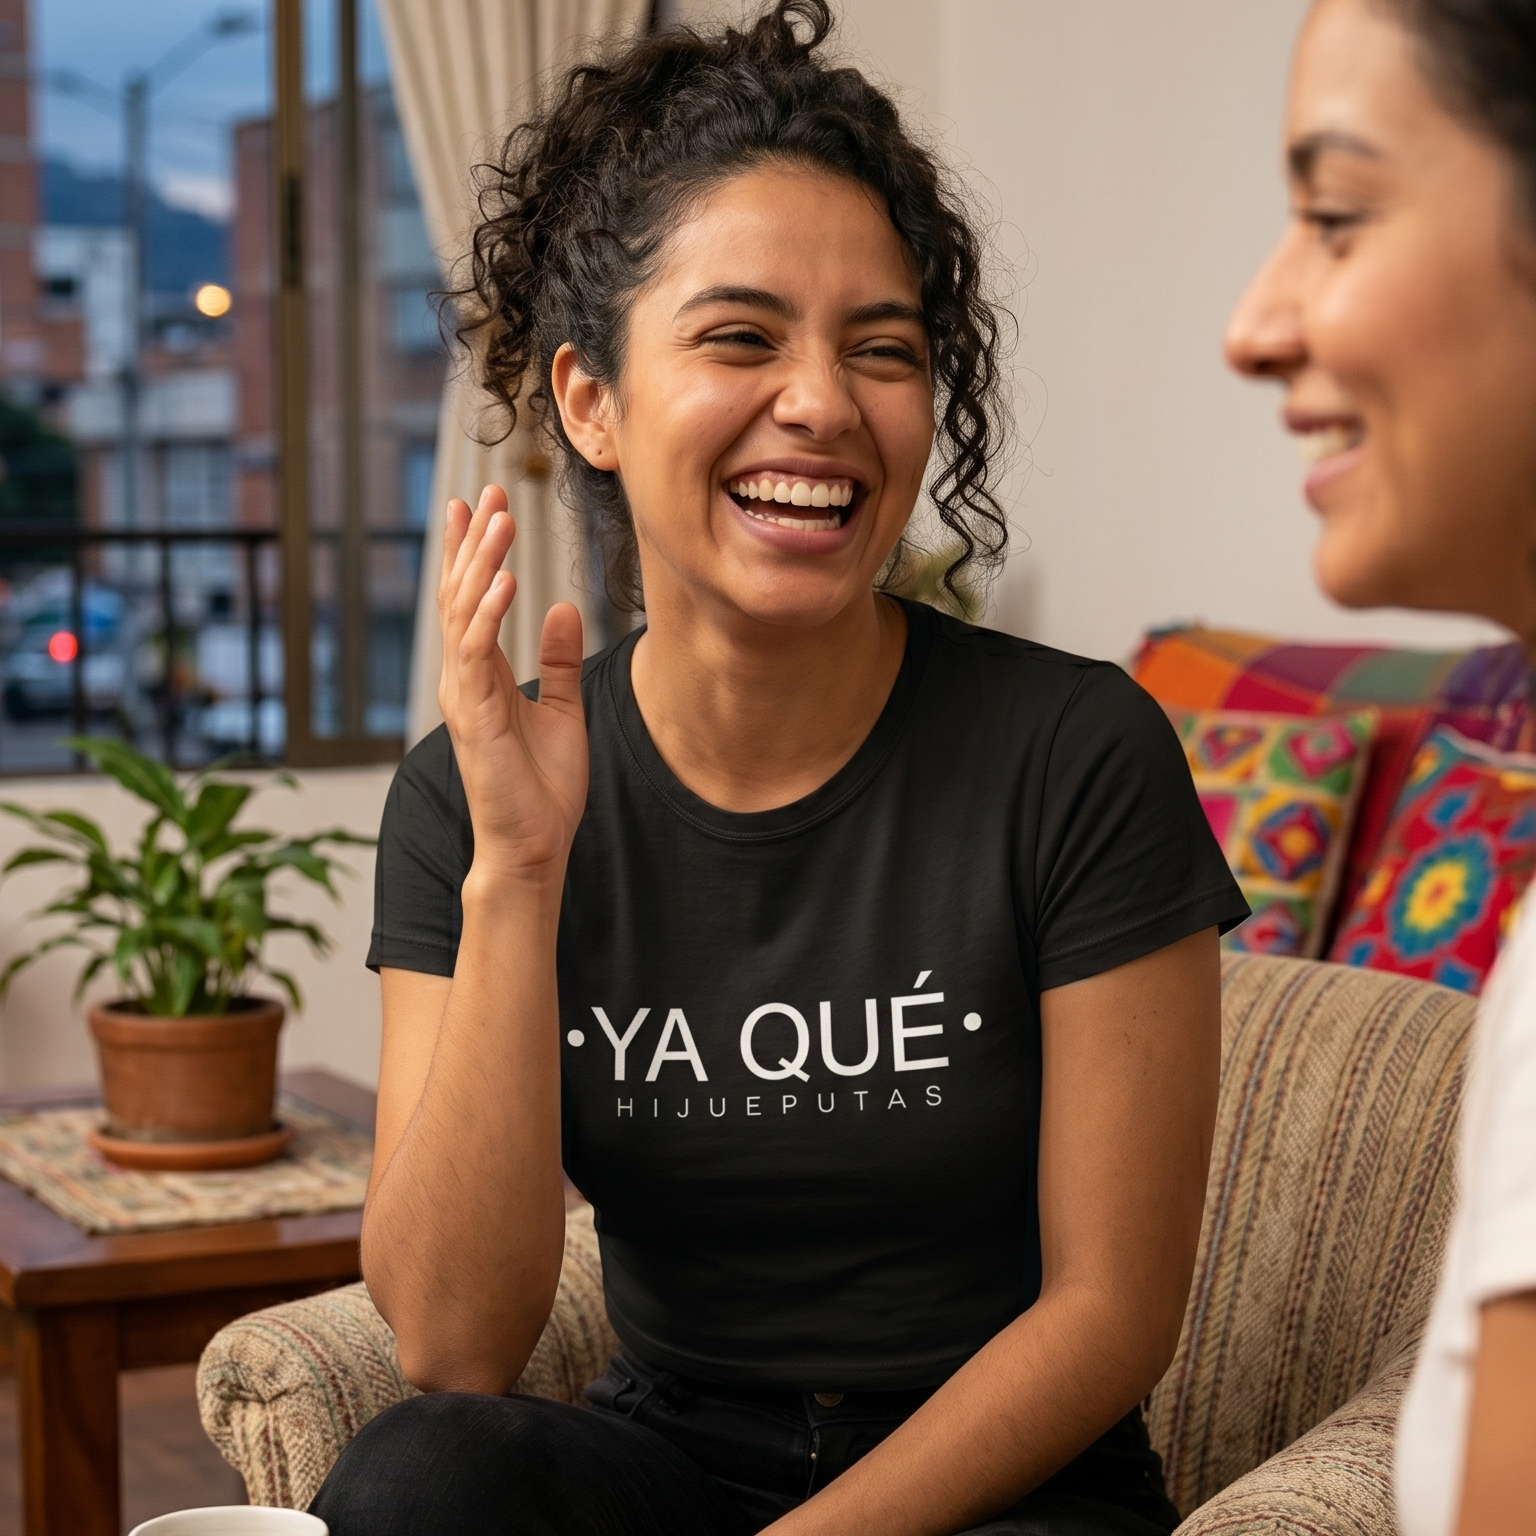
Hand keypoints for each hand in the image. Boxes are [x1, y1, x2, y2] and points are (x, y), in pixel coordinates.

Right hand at [437, 485, 587, 880]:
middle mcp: (462, 679)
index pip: (471, 600)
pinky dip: (488, 613)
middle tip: (487, 491)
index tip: (481, 505)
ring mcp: (462, 696)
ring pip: (463, 613)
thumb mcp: (561, 710)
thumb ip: (557, 661)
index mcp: (479, 675)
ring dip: (480, 562)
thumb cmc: (542, 788)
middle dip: (473, 541)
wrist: (532, 845)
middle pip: (460, 594)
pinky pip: (476, 652)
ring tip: (498, 518)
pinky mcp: (473, 716)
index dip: (474, 551)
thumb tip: (563, 610)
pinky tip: (505, 580)